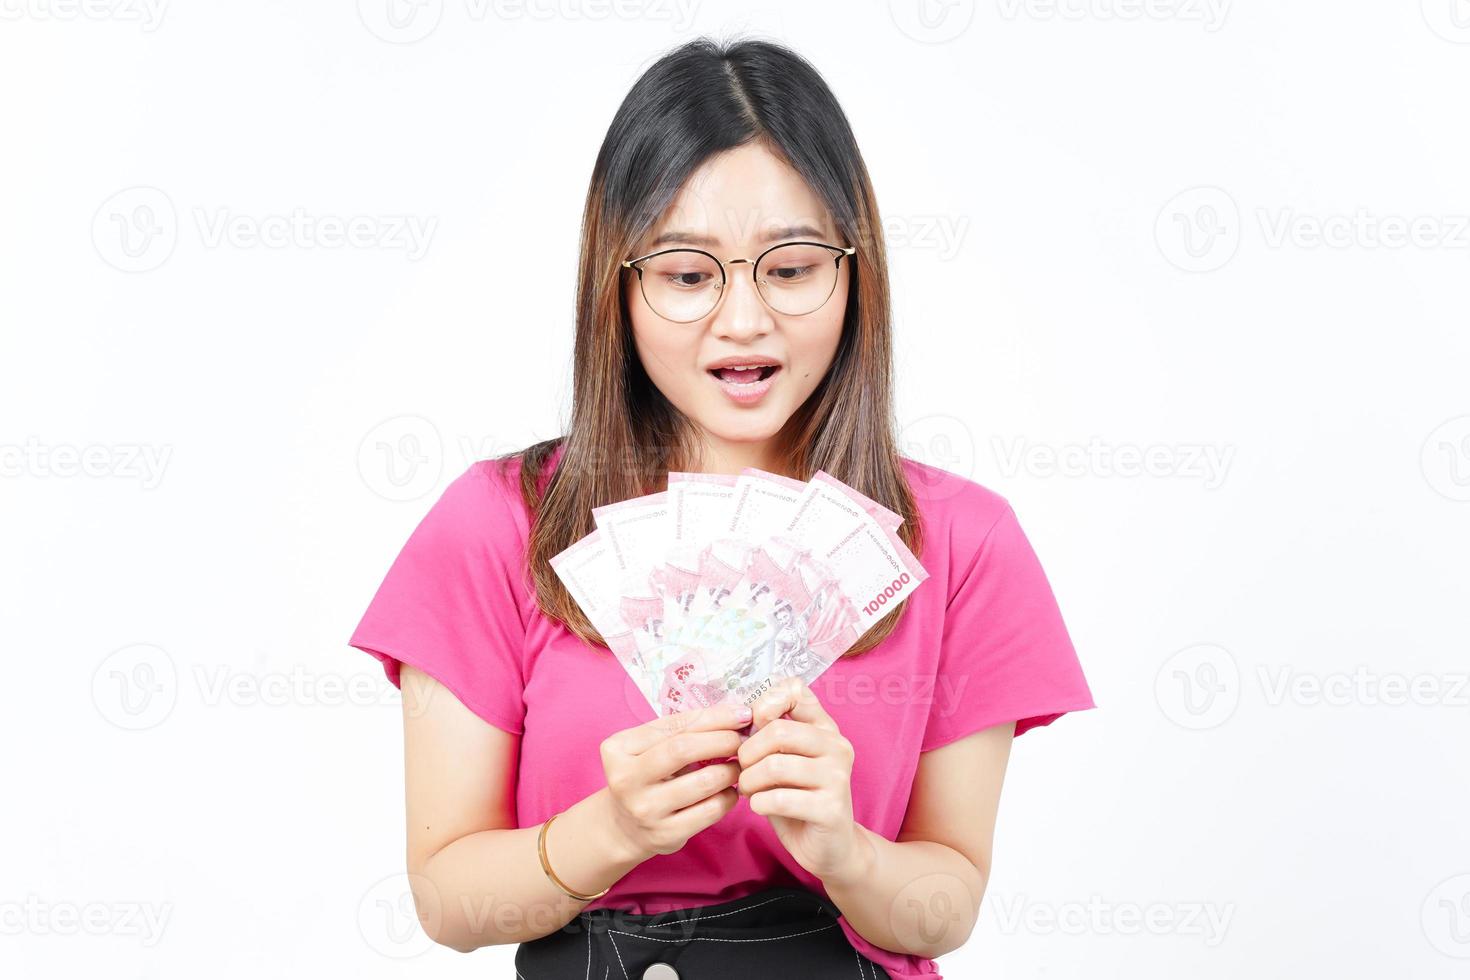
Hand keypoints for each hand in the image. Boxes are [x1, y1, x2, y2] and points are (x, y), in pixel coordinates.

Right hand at [598, 702, 749, 862]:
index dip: (713, 717)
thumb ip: (680, 731)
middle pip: (683, 749)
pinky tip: (731, 791)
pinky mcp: (665, 834)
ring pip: (703, 782)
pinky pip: (710, 810)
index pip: (674, 725)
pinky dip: (729, 797)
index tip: (742, 713)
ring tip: (739, 765)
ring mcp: (645, 809)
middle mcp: (626, 779)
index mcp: (618, 749)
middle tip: (743, 740)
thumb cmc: (645, 778)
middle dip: (722, 740)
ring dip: (730, 770)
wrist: (624, 829)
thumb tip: (734, 715)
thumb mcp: (647, 750)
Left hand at [737, 677, 868, 883]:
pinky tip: (761, 807)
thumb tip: (738, 716)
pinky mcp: (831, 809)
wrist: (830, 847)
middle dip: (747, 752)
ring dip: (749, 781)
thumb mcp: (784, 760)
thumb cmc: (798, 798)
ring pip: (774, 765)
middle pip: (777, 731)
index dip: (764, 704)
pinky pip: (778, 798)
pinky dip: (759, 803)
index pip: (795, 690)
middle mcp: (837, 746)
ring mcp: (837, 777)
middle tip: (743, 770)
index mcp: (825, 727)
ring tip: (749, 790)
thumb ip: (769, 735)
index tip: (753, 728)